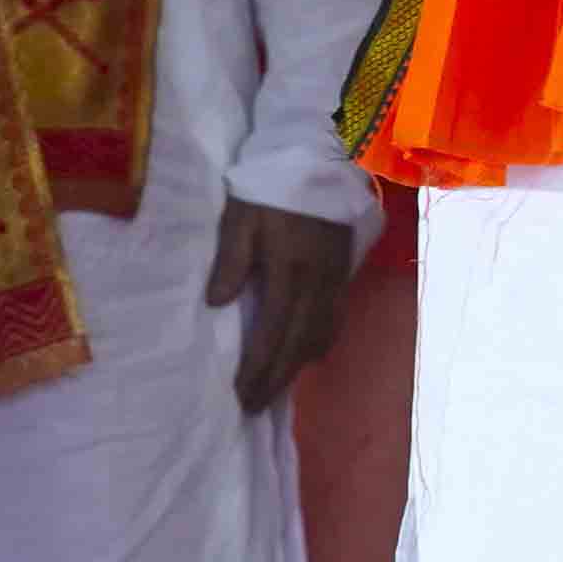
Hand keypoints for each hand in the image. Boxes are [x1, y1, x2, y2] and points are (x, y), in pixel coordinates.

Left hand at [205, 195, 353, 413]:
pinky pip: (335, 318)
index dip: (258, 368)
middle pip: (300, 343)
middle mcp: (319, 281)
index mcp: (291, 270)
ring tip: (275, 386)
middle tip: (254, 407)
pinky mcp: (344, 270)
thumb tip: (218, 304)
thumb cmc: (269, 186)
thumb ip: (231, 260)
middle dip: (277, 379)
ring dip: (298, 365)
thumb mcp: (240, 217)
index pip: (274, 333)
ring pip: (321, 334)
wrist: (317, 154)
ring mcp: (336, 277)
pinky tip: (306, 352)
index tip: (240, 396)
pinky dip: (319, 342)